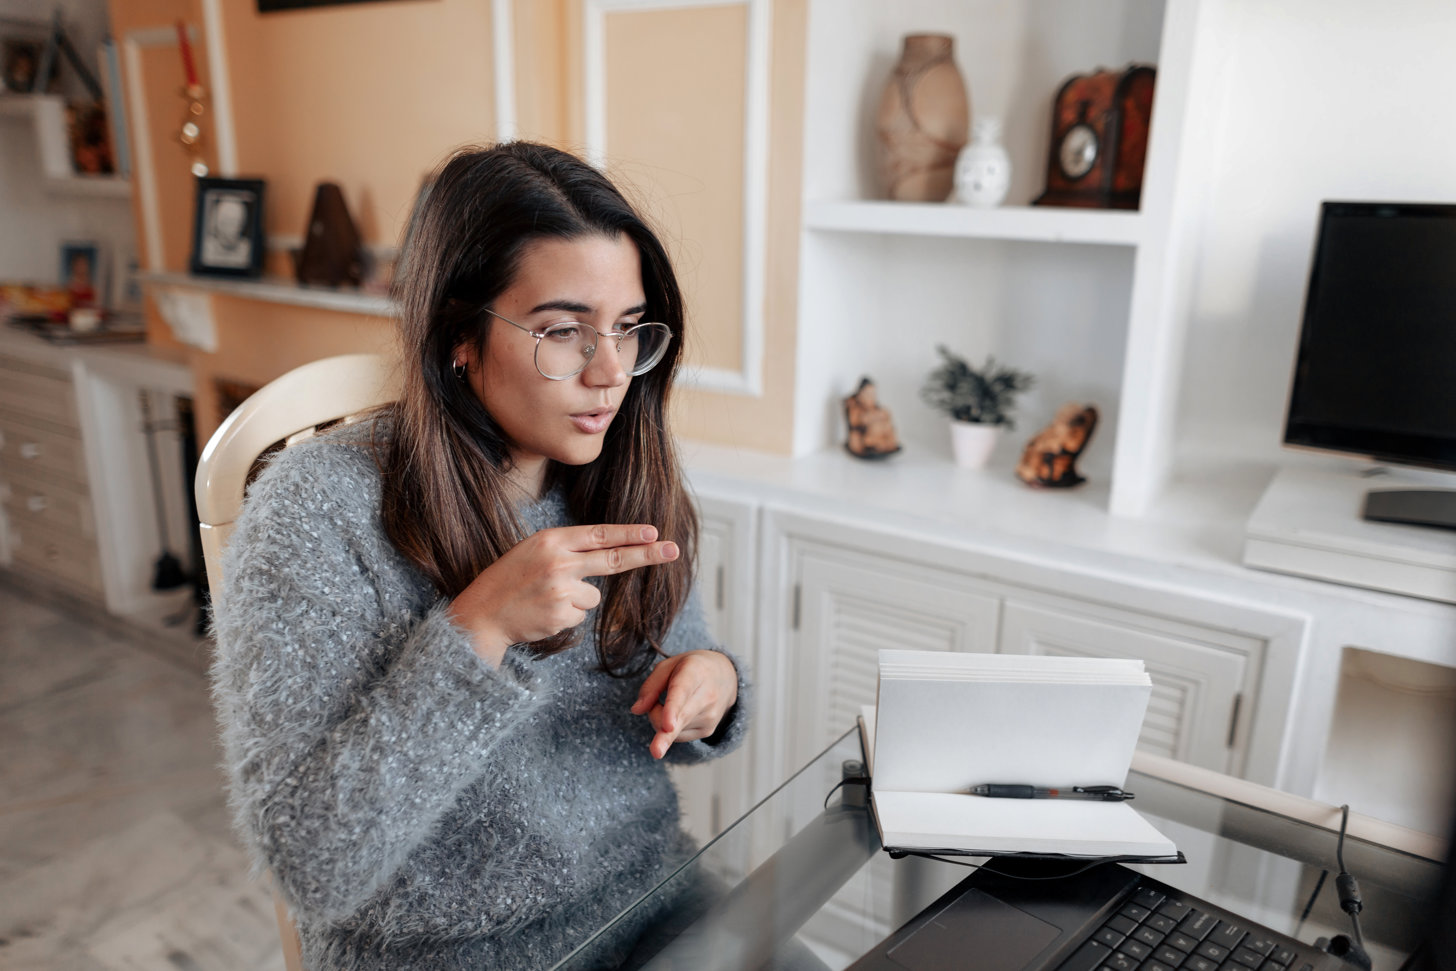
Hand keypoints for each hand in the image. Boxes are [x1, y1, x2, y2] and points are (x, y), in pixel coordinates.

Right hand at [449, 524, 677, 665]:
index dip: (630, 534)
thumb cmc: (508, 581)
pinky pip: (581, 616)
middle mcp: (558, 561)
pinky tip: (543, 614)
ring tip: (546, 600)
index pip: (600, 534)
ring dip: (577, 601)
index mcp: (551, 540)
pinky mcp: (561, 615)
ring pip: (594, 596)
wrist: (481, 615)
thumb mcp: (532, 551)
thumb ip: (567, 549)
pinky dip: (566, 617)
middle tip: (673, 549)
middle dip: (647, 554)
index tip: (654, 531)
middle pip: (614, 559)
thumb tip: (610, 551)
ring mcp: (560, 589)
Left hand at [631, 651, 738, 758]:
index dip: (673, 710)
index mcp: (694, 673)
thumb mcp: (668, 666)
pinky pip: (678, 736)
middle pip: (681, 720)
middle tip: (655, 752)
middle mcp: (707, 696)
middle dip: (665, 737)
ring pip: (673, 730)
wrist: (725, 676)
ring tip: (670, 702)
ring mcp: (710, 716)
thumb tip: (636, 710)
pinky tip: (678, 713)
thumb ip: (650, 686)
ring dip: (661, 721)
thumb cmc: (691, 669)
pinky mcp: (707, 731)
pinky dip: (670, 728)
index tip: (668, 726)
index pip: (681, 693)